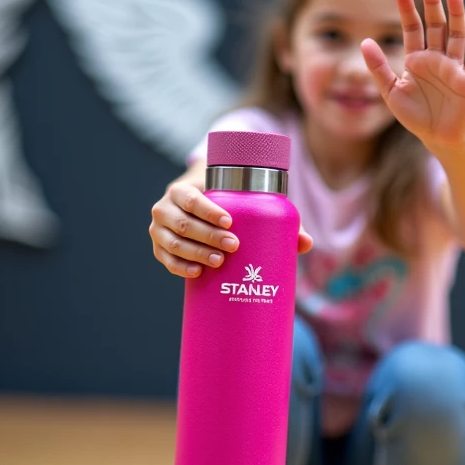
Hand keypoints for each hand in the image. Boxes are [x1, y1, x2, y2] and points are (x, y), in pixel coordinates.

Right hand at [150, 179, 312, 277]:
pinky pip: (165, 260)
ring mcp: (158, 231)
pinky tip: (197, 274)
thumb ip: (273, 219)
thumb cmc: (225, 205)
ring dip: (195, 253)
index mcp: (181, 191)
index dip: (208, 210)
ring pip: (173, 243)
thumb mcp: (242, 205)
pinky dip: (180, 267)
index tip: (231, 222)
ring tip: (219, 261)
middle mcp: (165, 209)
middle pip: (182, 223)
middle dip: (208, 235)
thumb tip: (305, 244)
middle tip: (233, 246)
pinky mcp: (160, 250)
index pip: (190, 198)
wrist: (195, 208)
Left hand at [360, 0, 464, 148]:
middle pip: (435, 24)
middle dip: (432, 3)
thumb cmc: (415, 115)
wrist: (438, 138)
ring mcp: (454, 66)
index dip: (408, 9)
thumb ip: (378, 68)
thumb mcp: (390, 92)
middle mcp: (436, 57)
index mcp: (416, 58)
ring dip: (456, 15)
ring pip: (456, 35)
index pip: (412, 27)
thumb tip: (364, 42)